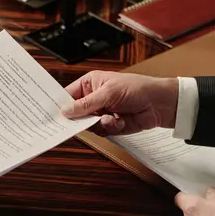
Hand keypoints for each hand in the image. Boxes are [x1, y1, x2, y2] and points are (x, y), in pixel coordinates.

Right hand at [62, 71, 178, 135]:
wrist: (160, 104)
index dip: (60, 105)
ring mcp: (101, 112)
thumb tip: (66, 111)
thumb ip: (86, 104)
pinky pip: (100, 131)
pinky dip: (110, 127)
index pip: (68, 95)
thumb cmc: (137, 89)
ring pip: (87, 125)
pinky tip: (120, 120)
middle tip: (82, 120)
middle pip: (75, 113)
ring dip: (99, 123)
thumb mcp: (108, 93)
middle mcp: (93, 99)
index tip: (54, 115)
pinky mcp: (110, 125)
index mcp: (90, 84)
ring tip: (111, 117)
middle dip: (80, 119)